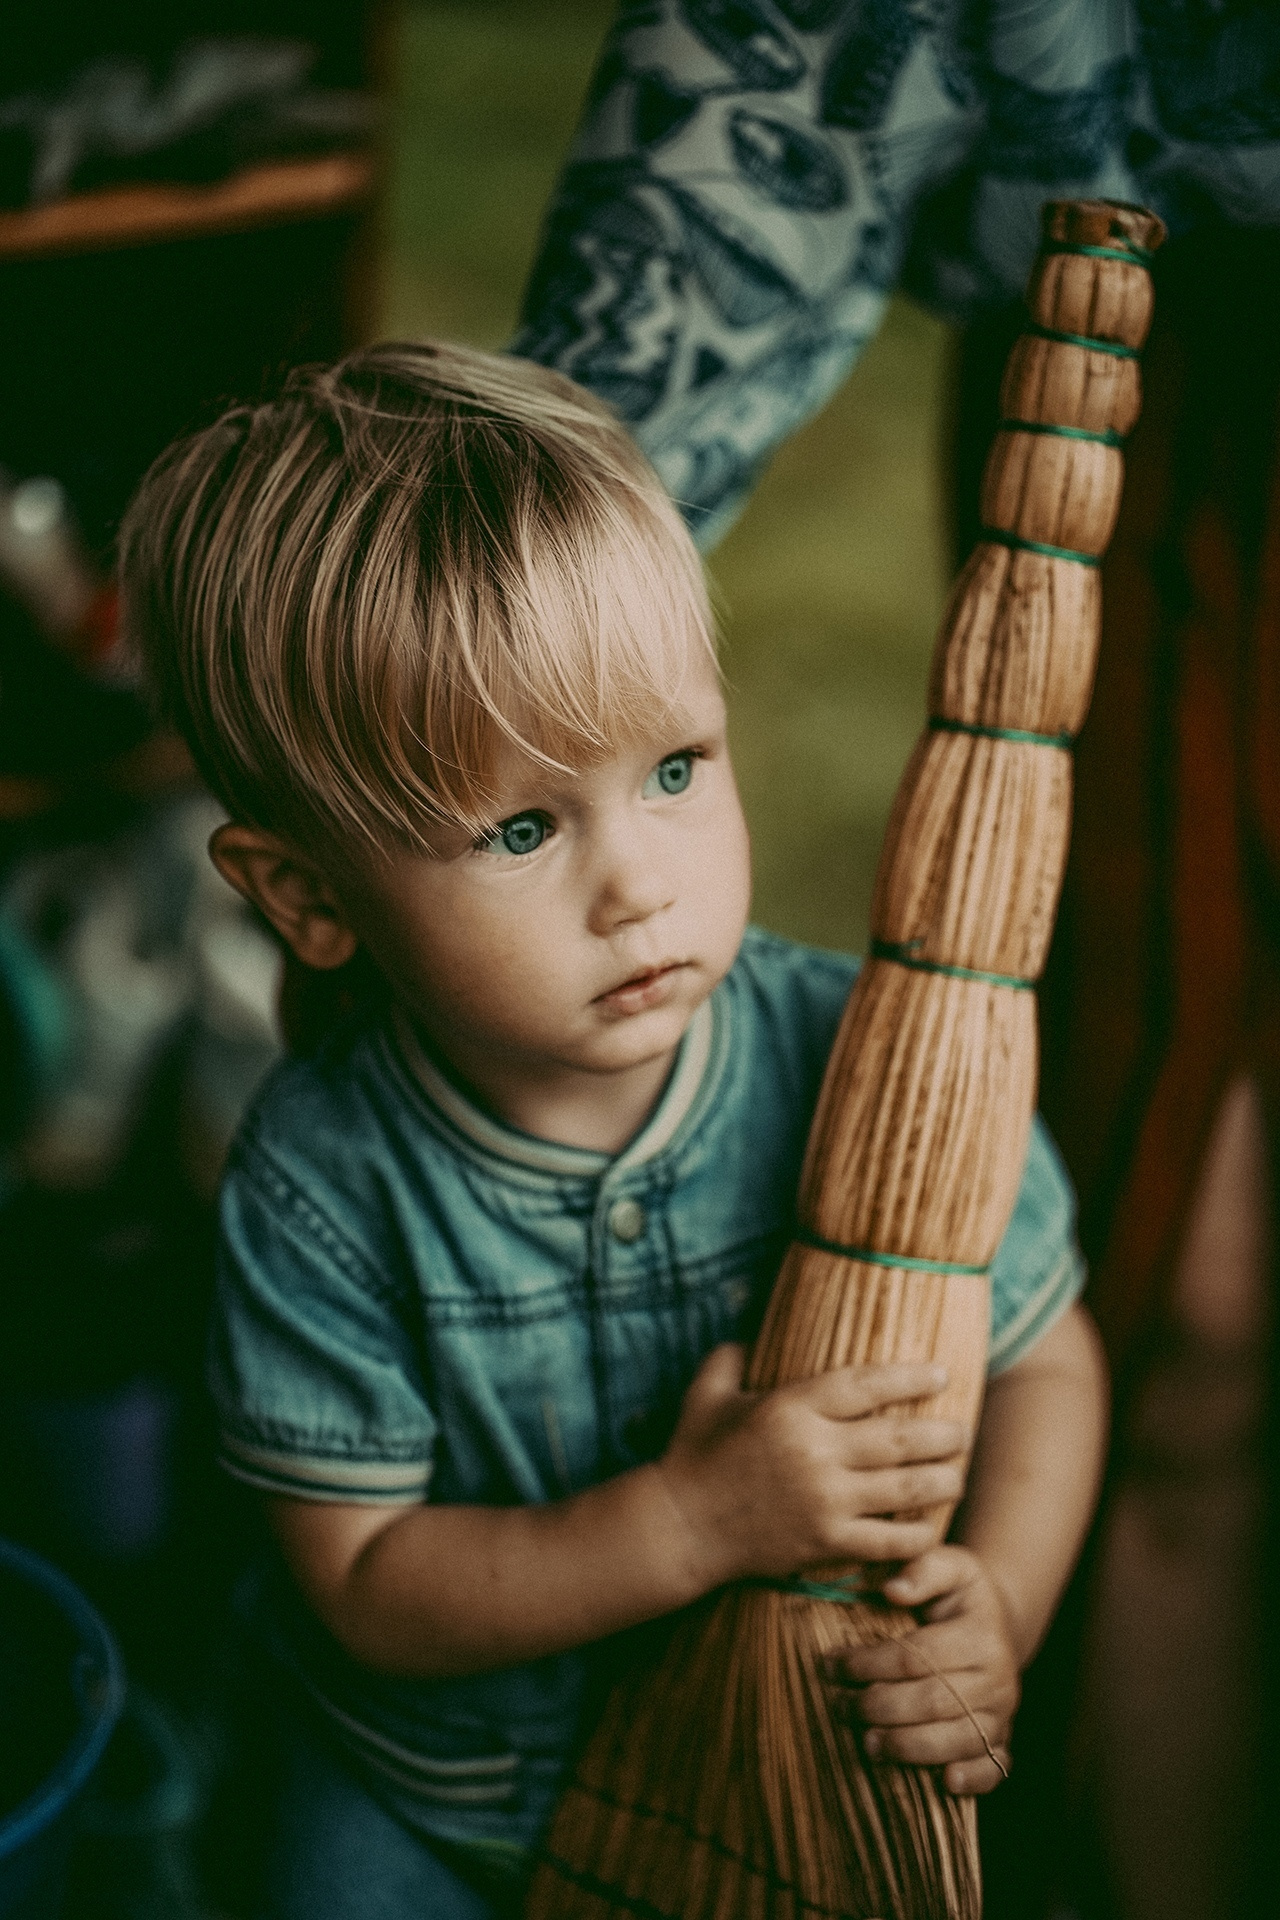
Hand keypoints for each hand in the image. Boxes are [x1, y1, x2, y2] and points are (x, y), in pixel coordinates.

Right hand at [653, 1344, 968, 1592]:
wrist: (681, 1526)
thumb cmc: (694, 1454)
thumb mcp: (707, 1393)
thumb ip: (731, 1356)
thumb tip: (749, 1328)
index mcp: (790, 1407)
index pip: (866, 1385)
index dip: (910, 1377)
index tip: (941, 1374)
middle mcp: (814, 1452)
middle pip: (899, 1439)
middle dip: (941, 1434)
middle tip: (963, 1431)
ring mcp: (823, 1500)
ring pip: (904, 1489)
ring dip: (941, 1481)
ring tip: (958, 1474)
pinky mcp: (825, 1543)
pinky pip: (888, 1540)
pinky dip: (917, 1534)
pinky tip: (931, 1526)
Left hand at [825, 1544, 1019, 1794]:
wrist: (998, 1623)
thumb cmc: (961, 1595)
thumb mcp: (950, 1566)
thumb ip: (923, 1569)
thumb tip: (892, 1589)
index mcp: (982, 1635)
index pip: (918, 1655)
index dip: (870, 1662)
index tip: (832, 1665)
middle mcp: (999, 1678)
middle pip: (933, 1701)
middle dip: (880, 1707)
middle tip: (841, 1707)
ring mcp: (1003, 1713)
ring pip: (958, 1739)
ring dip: (909, 1746)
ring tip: (868, 1744)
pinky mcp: (1002, 1739)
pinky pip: (993, 1766)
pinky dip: (972, 1778)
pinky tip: (945, 1783)